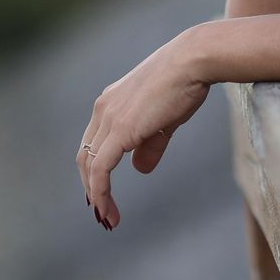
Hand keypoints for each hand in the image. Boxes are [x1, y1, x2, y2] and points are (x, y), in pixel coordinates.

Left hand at [77, 30, 211, 229]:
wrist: (193, 60)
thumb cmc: (186, 83)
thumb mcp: (165, 119)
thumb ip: (150, 144)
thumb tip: (139, 170)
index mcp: (111, 103)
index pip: (93, 143)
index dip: (94, 171)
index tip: (101, 193)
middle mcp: (103, 109)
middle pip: (85, 157)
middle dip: (91, 187)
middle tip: (102, 213)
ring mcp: (109, 118)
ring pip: (90, 166)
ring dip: (96, 196)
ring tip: (107, 219)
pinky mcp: (120, 130)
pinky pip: (101, 169)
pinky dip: (100, 192)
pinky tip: (108, 210)